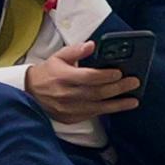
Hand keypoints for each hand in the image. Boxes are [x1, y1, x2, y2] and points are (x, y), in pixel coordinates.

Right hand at [16, 43, 139, 124]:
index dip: (105, 75)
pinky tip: (119, 106)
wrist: (30, 93)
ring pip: (98, 107)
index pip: (88, 77)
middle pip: (97, 92)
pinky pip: (92, 114)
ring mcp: (68, 109)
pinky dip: (107, 110)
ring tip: (133, 100)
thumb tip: (92, 45)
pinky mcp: (70, 118)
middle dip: (117, 88)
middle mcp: (66, 94)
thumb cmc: (48, 73)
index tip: (119, 72)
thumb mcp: (58, 57)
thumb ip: (76, 51)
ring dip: (118, 104)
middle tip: (134, 82)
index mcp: (62, 76)